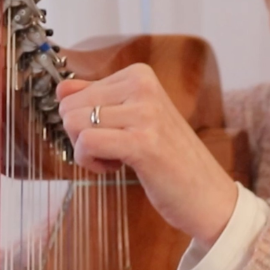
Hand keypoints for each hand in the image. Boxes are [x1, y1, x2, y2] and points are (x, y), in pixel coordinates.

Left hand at [56, 64, 237, 247]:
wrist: (208, 195)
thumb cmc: (169, 159)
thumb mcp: (133, 119)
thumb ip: (97, 100)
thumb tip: (61, 88)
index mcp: (139, 74)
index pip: (74, 93)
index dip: (84, 122)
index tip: (114, 135)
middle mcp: (142, 85)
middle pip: (69, 107)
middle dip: (81, 136)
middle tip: (113, 150)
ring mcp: (144, 112)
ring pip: (73, 124)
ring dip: (87, 152)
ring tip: (118, 158)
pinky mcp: (141, 142)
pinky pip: (86, 144)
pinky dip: (91, 163)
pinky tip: (116, 168)